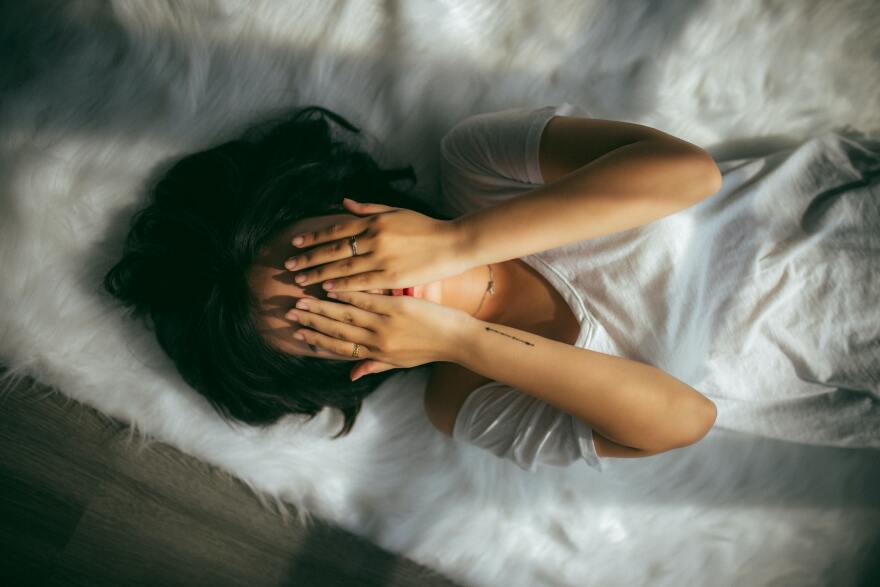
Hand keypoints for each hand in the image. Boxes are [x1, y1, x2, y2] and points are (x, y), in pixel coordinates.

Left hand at [285, 198, 471, 291]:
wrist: (454, 243)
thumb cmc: (425, 226)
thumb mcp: (396, 211)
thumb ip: (368, 209)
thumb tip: (342, 203)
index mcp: (375, 221)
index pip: (337, 229)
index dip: (315, 237)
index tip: (297, 242)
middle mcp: (375, 238)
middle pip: (334, 250)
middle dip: (310, 258)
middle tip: (289, 266)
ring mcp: (383, 259)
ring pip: (343, 268)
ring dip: (320, 275)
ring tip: (301, 281)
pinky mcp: (393, 277)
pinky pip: (362, 283)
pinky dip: (343, 286)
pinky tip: (328, 290)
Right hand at [285, 290, 471, 379]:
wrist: (458, 340)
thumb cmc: (431, 349)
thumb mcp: (401, 363)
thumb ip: (374, 366)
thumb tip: (351, 375)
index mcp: (377, 354)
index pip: (340, 348)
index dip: (318, 340)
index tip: (299, 333)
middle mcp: (377, 341)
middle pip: (337, 331)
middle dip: (312, 322)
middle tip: (290, 313)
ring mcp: (386, 324)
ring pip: (347, 315)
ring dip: (322, 307)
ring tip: (303, 299)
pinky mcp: (397, 308)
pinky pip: (367, 300)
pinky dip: (348, 293)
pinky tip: (333, 286)